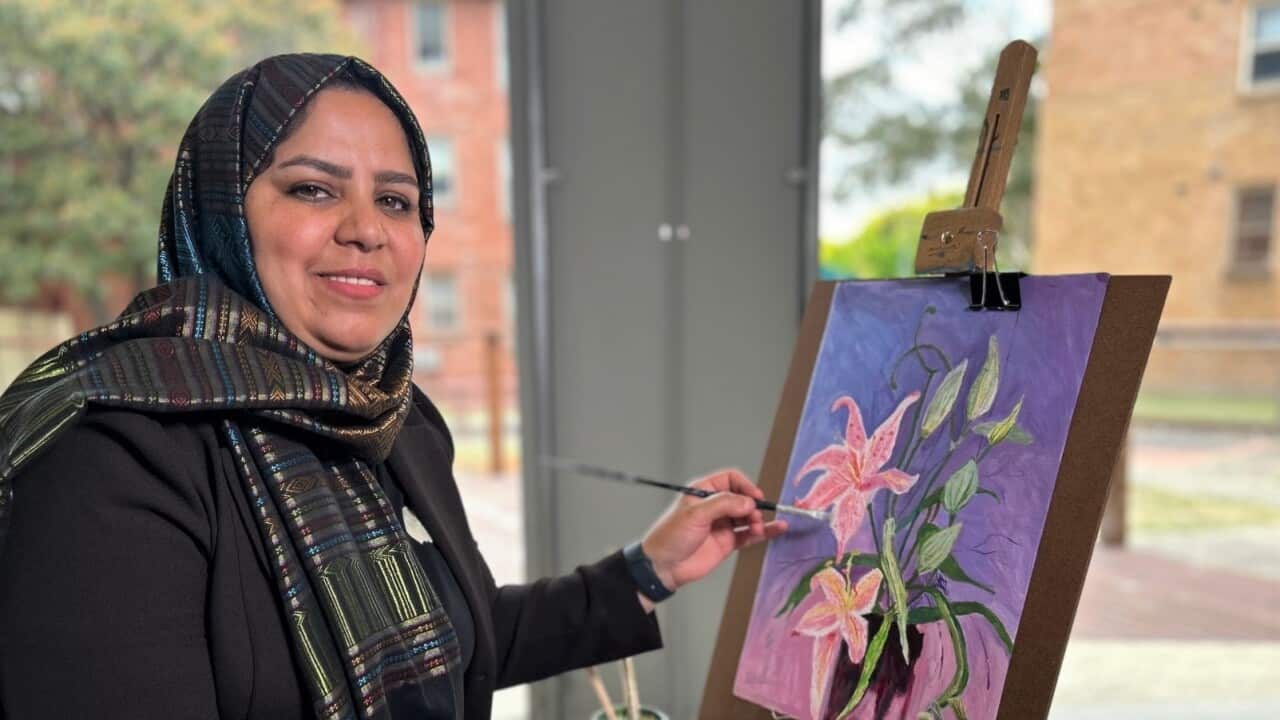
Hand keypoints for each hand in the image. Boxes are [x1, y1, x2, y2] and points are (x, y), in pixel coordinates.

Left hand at [639, 468, 787, 598]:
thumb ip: (724, 504)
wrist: (664, 566)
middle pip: (743, 498)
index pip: (731, 479)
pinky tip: (776, 529)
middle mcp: (715, 506)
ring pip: (748, 516)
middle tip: (754, 516)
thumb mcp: (695, 514)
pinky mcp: (728, 542)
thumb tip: (748, 502)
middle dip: (753, 505)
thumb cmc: (671, 536)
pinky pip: (750, 534)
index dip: (745, 485)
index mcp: (704, 491)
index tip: (754, 496)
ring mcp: (722, 524)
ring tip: (757, 527)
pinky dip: (764, 532)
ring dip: (758, 519)